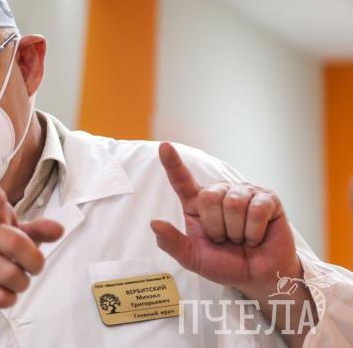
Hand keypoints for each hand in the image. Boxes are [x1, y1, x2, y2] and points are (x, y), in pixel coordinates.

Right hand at [0, 182, 63, 339]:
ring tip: (11, 281)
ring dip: (21, 284)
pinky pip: (0, 296)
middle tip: (32, 267)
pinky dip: (8, 298)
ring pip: (11, 275)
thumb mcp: (17, 239)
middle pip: (16, 244)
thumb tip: (58, 228)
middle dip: (34, 262)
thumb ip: (37, 232)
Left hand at [150, 142, 300, 296]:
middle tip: (226, 239)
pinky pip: (257, 210)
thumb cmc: (224, 264)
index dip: (172, 163)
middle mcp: (220, 192)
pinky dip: (255, 231)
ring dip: (237, 231)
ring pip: (234, 203)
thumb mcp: (193, 258)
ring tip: (242, 238)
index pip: (182, 180)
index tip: (164, 146)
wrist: (257, 277)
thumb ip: (172, 243)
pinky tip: (257, 237)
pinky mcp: (268, 198)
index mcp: (197, 204)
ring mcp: (245, 193)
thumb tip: (154, 223)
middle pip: (209, 197)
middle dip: (216, 227)